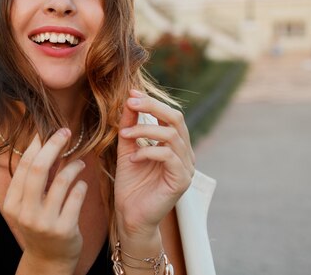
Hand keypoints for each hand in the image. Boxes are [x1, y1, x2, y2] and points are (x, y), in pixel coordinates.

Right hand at [3, 129, 87, 273]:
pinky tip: (82, 184)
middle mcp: (26, 213)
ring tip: (80, 163)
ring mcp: (45, 222)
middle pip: (39, 168)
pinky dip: (81, 185)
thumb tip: (42, 144)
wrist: (48, 261)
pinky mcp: (65, 229)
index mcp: (12, 204)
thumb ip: (32, 181)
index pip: (24, 166)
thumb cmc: (39, 226)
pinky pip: (76, 196)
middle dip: (54, 145)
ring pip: (62, 181)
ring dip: (74, 166)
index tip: (47, 131)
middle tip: (66, 132)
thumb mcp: (27, 206)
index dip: (37, 145)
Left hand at [115, 90, 194, 239]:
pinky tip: (134, 158)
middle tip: (130, 102)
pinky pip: (169, 156)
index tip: (131, 94)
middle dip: (152, 107)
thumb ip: (130, 124)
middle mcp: (185, 154)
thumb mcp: (127, 148)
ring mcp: (186, 167)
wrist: (130, 215)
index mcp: (175, 145)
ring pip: (172, 135)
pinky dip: (148, 151)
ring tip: (124, 135)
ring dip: (144, 129)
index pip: (171, 115)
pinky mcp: (182, 181)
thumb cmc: (130, 183)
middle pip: (176, 119)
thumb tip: (129, 99)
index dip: (152, 102)